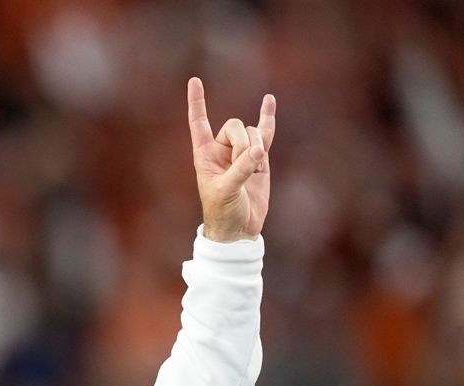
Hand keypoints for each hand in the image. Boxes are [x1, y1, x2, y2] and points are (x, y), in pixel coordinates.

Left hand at [187, 77, 275, 241]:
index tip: (194, 80)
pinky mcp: (259, 159)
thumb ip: (241, 170)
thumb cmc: (223, 211)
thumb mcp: (226, 191)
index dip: (197, 102)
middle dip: (242, 143)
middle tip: (242, 167)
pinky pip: (265, 134)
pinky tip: (269, 101)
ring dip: (255, 149)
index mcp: (204, 154)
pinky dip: (268, 118)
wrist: (239, 228)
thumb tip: (258, 151)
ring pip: (252, 133)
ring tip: (251, 173)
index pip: (199, 122)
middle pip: (235, 126)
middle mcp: (221, 149)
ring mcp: (241, 152)